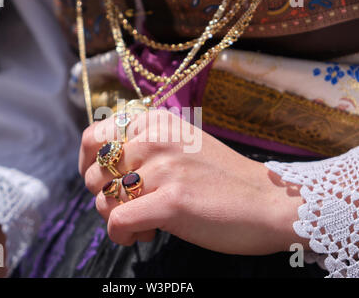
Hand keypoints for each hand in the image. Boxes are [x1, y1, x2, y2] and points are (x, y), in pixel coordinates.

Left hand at [79, 109, 308, 254]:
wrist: (271, 201)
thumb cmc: (224, 180)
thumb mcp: (181, 146)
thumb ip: (145, 149)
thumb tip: (103, 171)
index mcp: (156, 122)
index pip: (95, 137)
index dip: (87, 164)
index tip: (101, 182)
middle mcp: (155, 139)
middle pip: (95, 174)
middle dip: (104, 197)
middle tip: (130, 207)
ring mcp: (163, 169)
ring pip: (103, 200)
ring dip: (116, 218)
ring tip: (145, 223)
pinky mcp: (170, 201)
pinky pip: (117, 222)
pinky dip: (122, 235)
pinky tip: (145, 236)